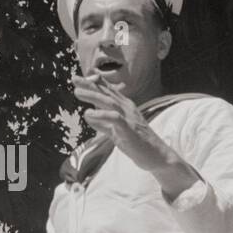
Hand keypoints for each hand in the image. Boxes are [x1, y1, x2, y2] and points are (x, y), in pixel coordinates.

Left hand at [73, 72, 198, 195]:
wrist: (157, 155)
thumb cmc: (137, 142)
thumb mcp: (117, 130)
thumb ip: (103, 122)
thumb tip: (88, 114)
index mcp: (125, 107)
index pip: (108, 91)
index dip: (94, 83)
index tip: (79, 77)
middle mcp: (127, 109)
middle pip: (107, 93)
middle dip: (90, 85)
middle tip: (75, 79)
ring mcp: (129, 118)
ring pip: (109, 102)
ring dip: (93, 96)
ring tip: (77, 92)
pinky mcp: (130, 130)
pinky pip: (114, 119)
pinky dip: (101, 115)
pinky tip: (88, 113)